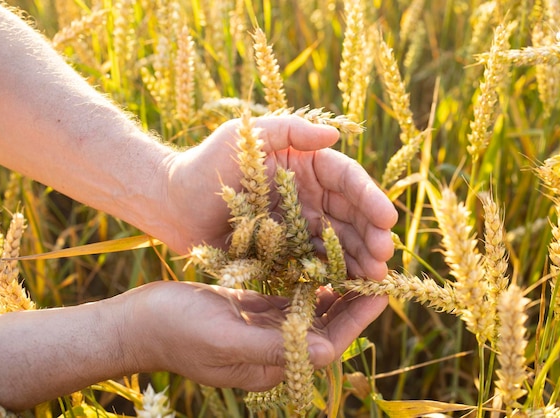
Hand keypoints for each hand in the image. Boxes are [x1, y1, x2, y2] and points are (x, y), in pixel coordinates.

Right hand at [122, 281, 387, 391]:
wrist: (138, 322)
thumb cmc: (176, 331)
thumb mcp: (224, 338)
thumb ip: (273, 346)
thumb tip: (325, 354)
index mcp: (271, 363)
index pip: (326, 344)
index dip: (356, 320)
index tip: (381, 293)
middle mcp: (272, 350)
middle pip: (324, 328)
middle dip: (352, 304)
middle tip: (378, 273)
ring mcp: (261, 330)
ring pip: (309, 312)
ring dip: (333, 291)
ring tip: (358, 265)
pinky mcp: (250, 311)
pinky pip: (288, 299)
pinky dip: (307, 284)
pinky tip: (321, 263)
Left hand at [158, 114, 397, 279]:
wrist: (173, 201)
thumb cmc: (208, 162)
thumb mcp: (248, 135)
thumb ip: (289, 131)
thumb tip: (337, 134)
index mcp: (307, 165)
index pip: (347, 180)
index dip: (370, 198)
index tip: (387, 218)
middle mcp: (309, 195)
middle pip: (350, 215)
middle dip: (371, 234)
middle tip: (384, 256)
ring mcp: (298, 225)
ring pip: (339, 242)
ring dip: (360, 258)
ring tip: (375, 277)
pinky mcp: (285, 251)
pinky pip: (315, 263)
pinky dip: (334, 274)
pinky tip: (350, 287)